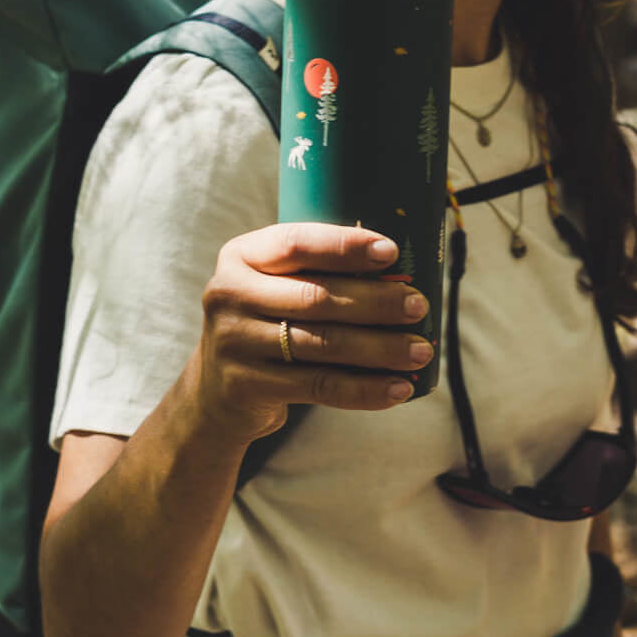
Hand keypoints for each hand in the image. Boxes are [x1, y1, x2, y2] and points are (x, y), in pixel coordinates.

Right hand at [194, 222, 431, 441]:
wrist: (215, 393)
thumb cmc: (266, 323)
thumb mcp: (274, 286)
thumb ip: (316, 274)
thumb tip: (402, 273)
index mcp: (241, 255)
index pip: (297, 243)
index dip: (346, 247)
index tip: (392, 251)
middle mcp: (229, 293)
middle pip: (316, 296)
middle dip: (376, 301)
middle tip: (418, 305)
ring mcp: (233, 342)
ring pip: (323, 344)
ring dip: (380, 348)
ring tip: (420, 350)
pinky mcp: (246, 385)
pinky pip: (319, 386)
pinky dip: (364, 389)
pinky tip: (398, 388)